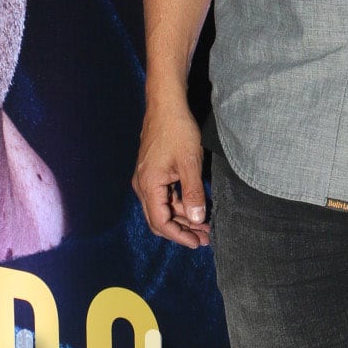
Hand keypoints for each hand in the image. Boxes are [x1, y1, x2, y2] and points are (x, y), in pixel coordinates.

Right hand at [132, 99, 210, 247]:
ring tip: (205, 225)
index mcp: (148, 185)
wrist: (166, 105)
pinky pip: (164, 196)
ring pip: (163, 208)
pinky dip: (179, 205)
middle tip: (205, 238)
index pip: (160, 222)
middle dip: (182, 231)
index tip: (198, 242)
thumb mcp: (190, 163)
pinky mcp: (153, 172)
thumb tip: (196, 220)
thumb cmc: (177, 130)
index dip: (179, 236)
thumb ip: (193, 193)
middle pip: (159, 219)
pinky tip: (196, 207)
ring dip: (182, 218)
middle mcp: (143, 185)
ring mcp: (147, 179)